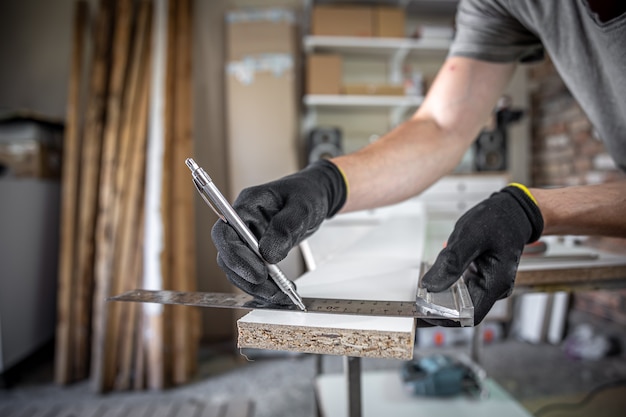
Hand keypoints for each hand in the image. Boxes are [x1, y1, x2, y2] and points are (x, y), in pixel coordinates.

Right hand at [211, 160, 346, 304]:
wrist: (316, 197)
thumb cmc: (307, 193)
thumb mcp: (302, 206)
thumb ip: (286, 227)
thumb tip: (269, 255)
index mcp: (247, 205)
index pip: (225, 232)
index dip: (235, 256)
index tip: (259, 273)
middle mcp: (242, 223)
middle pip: (228, 256)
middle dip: (248, 278)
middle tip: (273, 290)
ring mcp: (247, 239)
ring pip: (239, 270)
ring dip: (257, 287)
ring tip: (282, 295)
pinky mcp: (256, 253)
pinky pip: (252, 274)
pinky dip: (265, 287)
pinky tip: (282, 292)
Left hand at [421, 185, 543, 324]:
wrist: (511, 211)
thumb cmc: (498, 220)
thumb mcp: (471, 235)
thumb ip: (452, 261)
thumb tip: (430, 285)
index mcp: (496, 283)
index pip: (469, 316)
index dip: (445, 319)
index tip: (424, 313)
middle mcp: (493, 288)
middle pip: (462, 310)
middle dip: (438, 308)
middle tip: (416, 302)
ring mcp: (486, 283)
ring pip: (459, 299)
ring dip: (440, 297)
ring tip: (421, 292)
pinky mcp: (479, 276)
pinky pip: (459, 286)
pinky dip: (445, 284)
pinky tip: (435, 276)